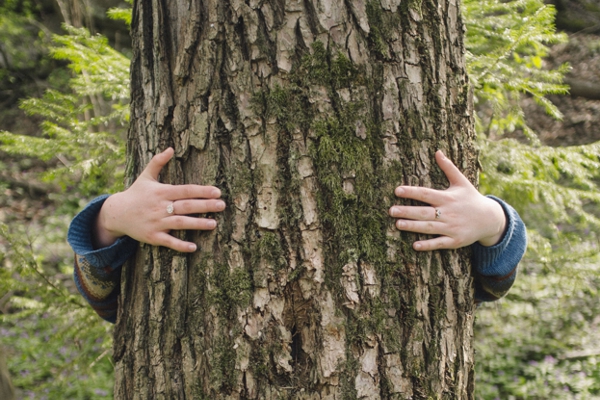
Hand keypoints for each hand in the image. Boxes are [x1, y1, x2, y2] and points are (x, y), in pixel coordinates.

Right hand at [92, 147, 224, 252]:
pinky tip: (194, 247)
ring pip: (180, 223)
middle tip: (222, 205)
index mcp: (161, 192)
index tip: (217, 192)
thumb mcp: (146, 176)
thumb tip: (171, 148)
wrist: (116, 213)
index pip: (185, 190)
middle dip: (205, 206)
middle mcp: (160, 207)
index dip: (201, 191)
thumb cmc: (136, 193)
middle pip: (186, 206)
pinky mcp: (153, 236)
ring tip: (213, 224)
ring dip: (197, 224)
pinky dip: (180, 245)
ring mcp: (157, 222)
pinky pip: (169, 242)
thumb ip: (158, 162)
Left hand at [388, 150, 505, 250]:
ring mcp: (452, 227)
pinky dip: (428, 245)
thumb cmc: (471, 198)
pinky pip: (440, 243)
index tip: (397, 190)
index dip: (412, 192)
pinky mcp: (455, 240)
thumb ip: (448, 168)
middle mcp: (448, 212)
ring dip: (413, 227)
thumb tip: (437, 151)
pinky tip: (415, 246)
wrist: (491, 219)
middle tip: (391, 210)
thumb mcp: (461, 182)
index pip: (426, 193)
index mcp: (447, 198)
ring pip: (429, 227)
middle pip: (425, 212)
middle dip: (407, 211)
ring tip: (397, 224)